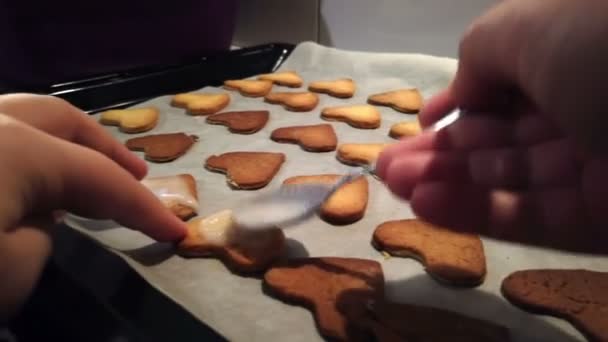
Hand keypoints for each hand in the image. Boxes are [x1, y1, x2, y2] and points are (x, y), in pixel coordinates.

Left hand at [0, 94, 186, 318]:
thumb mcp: (13, 270)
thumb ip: (45, 231)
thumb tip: (41, 214)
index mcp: (19, 147)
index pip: (99, 179)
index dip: (143, 207)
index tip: (176, 230)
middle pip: (61, 121)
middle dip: (106, 149)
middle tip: (137, 174)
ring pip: (23, 120)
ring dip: (65, 144)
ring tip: (90, 174)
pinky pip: (0, 140)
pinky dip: (28, 153)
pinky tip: (35, 183)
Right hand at [377, 0, 607, 254]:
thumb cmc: (604, 40)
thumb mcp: (527, 27)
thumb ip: (480, 56)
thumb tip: (459, 94)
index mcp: (575, 58)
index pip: (508, 89)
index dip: (458, 106)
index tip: (416, 123)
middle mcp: (590, 110)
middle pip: (503, 140)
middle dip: (441, 153)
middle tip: (387, 166)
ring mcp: (602, 168)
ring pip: (512, 181)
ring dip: (448, 185)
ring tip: (396, 185)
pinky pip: (535, 216)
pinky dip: (478, 213)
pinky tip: (426, 205)